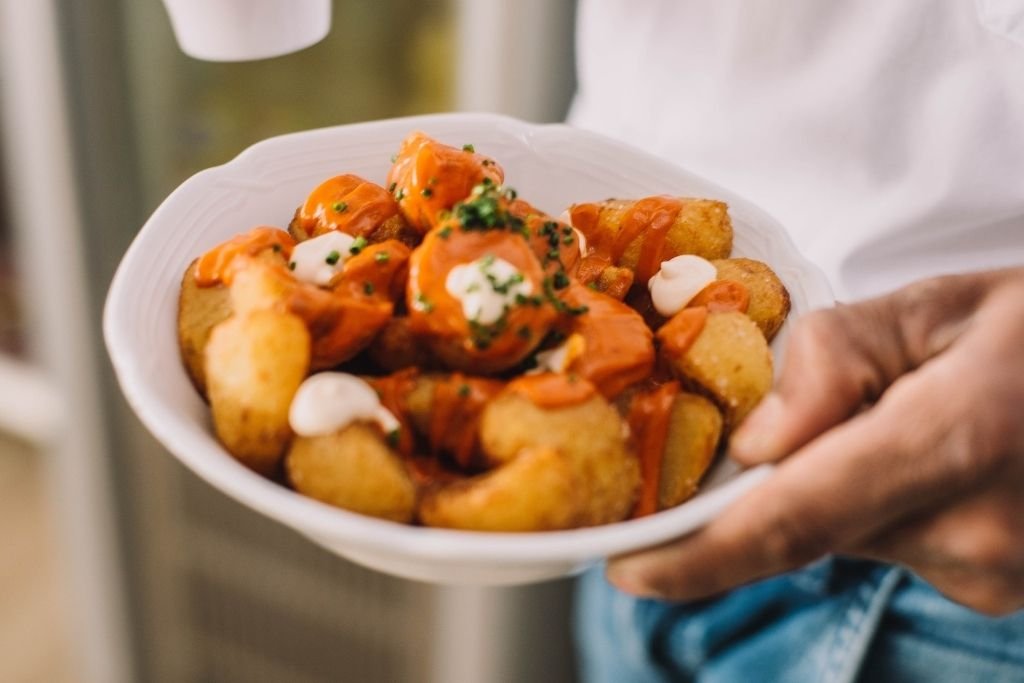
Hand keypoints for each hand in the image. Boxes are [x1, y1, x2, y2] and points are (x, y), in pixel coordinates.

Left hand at [607, 267, 1023, 614]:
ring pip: (843, 536)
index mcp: (956, 443)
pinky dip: (869, 501)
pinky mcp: (990, 588)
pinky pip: (885, 544)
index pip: (795, 520)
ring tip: (885, 414)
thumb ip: (834, 362)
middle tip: (754, 432)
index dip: (699, 556)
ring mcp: (991, 575)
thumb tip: (754, 447)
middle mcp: (974, 535)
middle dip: (766, 486)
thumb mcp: (935, 308)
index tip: (627, 568)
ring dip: (829, 485)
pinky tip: (910, 450)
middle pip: (806, 525)